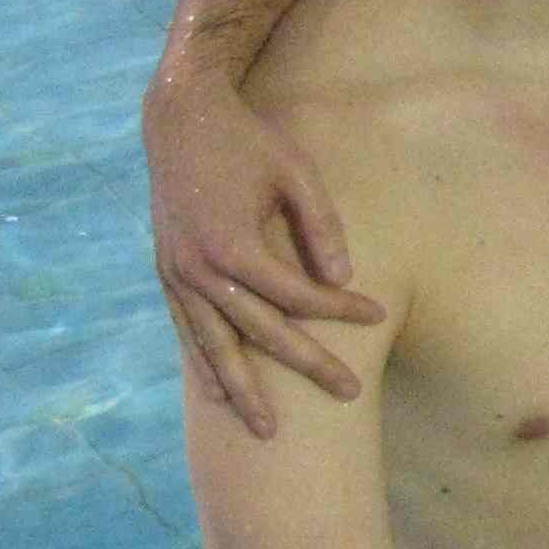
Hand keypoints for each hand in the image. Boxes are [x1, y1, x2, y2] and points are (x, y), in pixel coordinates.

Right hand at [145, 70, 381, 435]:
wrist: (181, 118)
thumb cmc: (249, 142)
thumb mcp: (297, 173)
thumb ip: (321, 227)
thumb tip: (343, 277)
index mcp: (233, 246)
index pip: (297, 295)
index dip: (340, 309)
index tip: (380, 314)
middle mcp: (199, 270)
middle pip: (261, 333)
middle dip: (306, 366)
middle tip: (350, 394)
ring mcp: (177, 274)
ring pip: (213, 346)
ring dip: (241, 389)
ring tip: (268, 431)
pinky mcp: (167, 271)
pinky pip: (187, 329)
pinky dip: (205, 363)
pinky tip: (219, 394)